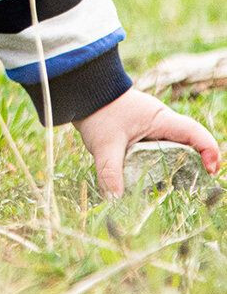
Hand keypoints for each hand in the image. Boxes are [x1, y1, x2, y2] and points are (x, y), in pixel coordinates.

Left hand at [74, 87, 220, 197]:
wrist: (83, 94)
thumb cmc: (99, 111)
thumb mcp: (104, 144)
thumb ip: (110, 171)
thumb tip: (114, 199)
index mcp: (161, 120)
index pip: (194, 133)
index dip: (208, 150)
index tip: (210, 171)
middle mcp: (162, 124)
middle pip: (188, 145)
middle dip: (195, 166)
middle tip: (194, 189)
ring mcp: (153, 130)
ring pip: (174, 151)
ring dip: (177, 168)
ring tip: (176, 191)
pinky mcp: (142, 136)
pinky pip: (159, 153)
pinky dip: (161, 167)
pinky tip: (156, 184)